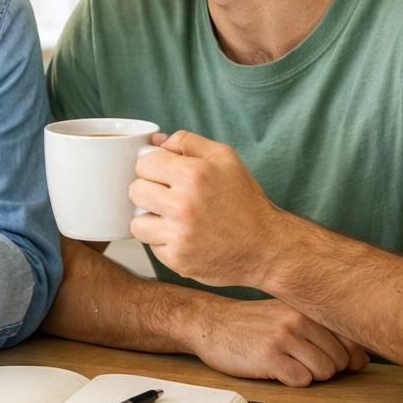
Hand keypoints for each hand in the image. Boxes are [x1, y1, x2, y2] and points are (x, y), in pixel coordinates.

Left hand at [129, 130, 281, 287]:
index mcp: (193, 175)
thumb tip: (156, 141)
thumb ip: (188, 142)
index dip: (153, 167)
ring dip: (150, 220)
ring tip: (172, 218)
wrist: (266, 248)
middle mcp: (183, 206)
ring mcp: (179, 236)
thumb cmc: (245, 201)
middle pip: (135, 191)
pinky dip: (163, 241)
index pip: (143, 164)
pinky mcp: (177, 261)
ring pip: (136, 223)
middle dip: (149, 191)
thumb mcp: (225, 158)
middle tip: (168, 197)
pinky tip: (183, 236)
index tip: (164, 174)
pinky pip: (151, 246)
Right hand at [188, 297, 368, 385]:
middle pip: (340, 360)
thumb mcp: (287, 315)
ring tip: (288, 365)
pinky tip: (276, 370)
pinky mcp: (268, 356)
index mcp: (306, 308)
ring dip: (310, 376)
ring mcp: (283, 337)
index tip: (336, 362)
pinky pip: (301, 380)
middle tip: (302, 362)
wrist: (210, 323)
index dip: (349, 358)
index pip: (352, 339)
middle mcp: (298, 319)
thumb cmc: (252, 324)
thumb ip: (321, 330)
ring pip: (324, 371)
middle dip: (327, 369)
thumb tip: (361, 359)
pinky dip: (292, 381)